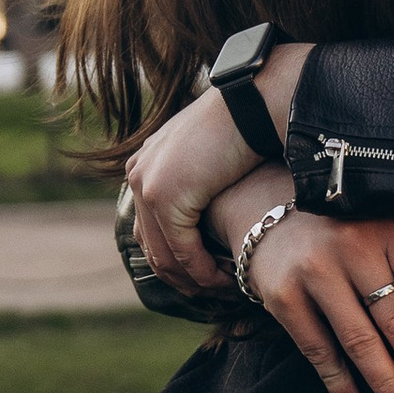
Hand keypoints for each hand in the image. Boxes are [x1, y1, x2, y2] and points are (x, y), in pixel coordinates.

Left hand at [123, 43, 315, 294]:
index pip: (150, 227)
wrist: (255, 101)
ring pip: (164, 255)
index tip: (208, 274)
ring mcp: (147, 185)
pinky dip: (203, 271)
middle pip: (150, 245)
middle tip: (212, 290)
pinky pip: (181, 250)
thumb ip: (201, 178)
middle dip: (181, 275)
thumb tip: (213, 206)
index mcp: (146, 162)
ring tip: (223, 287)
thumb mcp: (212, 155)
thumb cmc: (246, 123)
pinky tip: (226, 277)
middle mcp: (138, 173)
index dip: (177, 258)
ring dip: (194, 278)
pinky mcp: (164, 196)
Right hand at [215, 169, 393, 392]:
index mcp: (391, 233)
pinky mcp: (284, 295)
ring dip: (386, 382)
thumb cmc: (348, 234)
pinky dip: (337, 380)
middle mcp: (354, 248)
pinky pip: (317, 347)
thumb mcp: (391, 240)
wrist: (272, 219)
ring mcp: (315, 271)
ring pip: (358, 339)